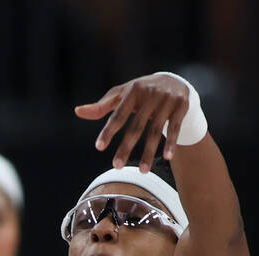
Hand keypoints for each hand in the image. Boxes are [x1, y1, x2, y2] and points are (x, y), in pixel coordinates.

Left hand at [75, 73, 191, 170]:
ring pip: (156, 130)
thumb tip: (78, 112)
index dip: (108, 131)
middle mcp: (150, 94)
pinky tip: (167, 158)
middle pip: (136, 126)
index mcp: (133, 90)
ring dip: (149, 152)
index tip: (99, 147)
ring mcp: (167, 100)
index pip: (118, 115)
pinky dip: (171, 143)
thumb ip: (101, 106)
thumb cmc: (140, 92)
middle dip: (126, 147)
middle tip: (117, 166)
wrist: (173, 80)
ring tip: (143, 172)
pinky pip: (174, 127)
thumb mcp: (122, 95)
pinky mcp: (181, 106)